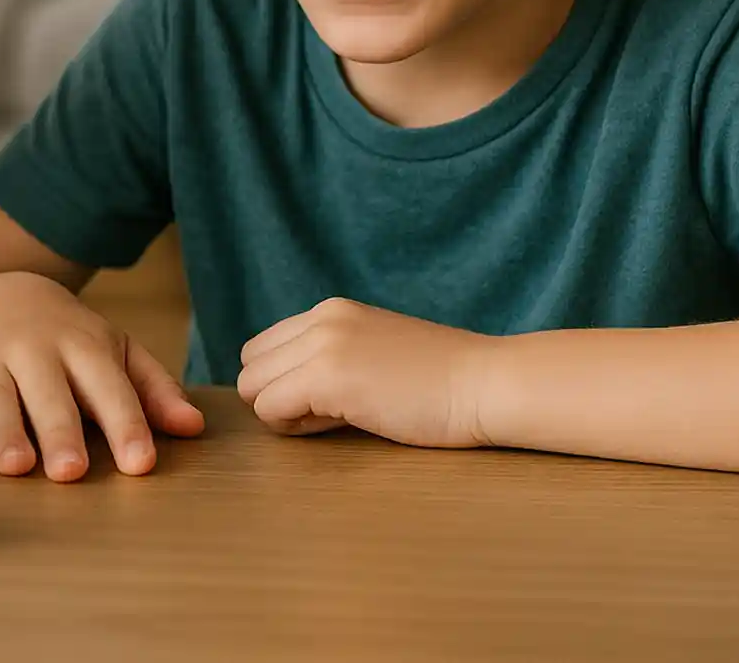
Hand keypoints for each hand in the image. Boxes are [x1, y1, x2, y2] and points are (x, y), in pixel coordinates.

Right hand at [0, 271, 204, 480]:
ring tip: (18, 467)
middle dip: (60, 431)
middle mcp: (33, 347)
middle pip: (48, 392)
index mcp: (82, 343)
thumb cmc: (67, 338)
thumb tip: (193, 427)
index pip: (108, 385)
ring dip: (5, 430)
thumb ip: (153, 389)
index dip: (126, 423)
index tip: (140, 462)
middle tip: (71, 472)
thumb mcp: (114, 351)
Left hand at [236, 299, 494, 448]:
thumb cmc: (442, 383)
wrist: (487, 384)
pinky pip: (269, 408)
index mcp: (331, 311)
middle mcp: (321, 319)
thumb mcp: (376, 353)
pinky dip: (292, 428)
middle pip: (251, 364)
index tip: (326, 400)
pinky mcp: (327, 377)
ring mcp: (323, 345)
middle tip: (326, 415)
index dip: (286, 381)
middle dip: (276, 396)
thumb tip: (285, 391)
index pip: (266, 347)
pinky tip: (339, 425)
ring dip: (282, 413)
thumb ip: (332, 358)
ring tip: (333, 420)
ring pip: (252, 386)